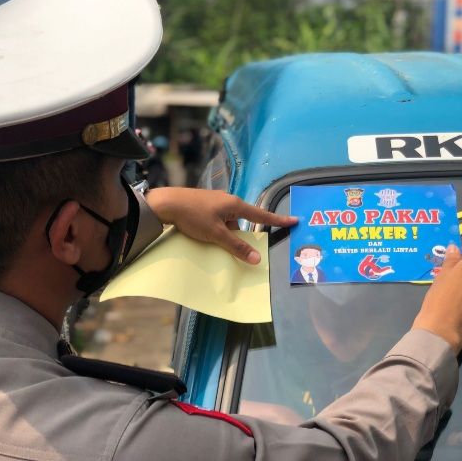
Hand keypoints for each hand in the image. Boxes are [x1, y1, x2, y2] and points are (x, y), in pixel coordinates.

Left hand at [145, 188, 296, 263]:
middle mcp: (229, 201)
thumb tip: (257, 259)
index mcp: (235, 205)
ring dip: (227, 234)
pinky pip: (220, 221)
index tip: (295, 220)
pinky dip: (218, 231)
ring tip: (215, 242)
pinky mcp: (206, 206)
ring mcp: (217, 203)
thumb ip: (237, 246)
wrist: (166, 204)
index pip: (262, 214)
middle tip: (241, 246)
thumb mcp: (216, 234)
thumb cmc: (193, 216)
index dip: (278, 220)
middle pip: (244, 220)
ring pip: (230, 223)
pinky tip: (208, 237)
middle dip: (242, 234)